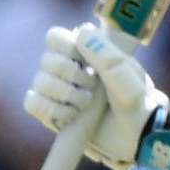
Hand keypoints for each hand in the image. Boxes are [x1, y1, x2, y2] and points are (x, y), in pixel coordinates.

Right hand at [25, 21, 165, 169]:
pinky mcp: (51, 112)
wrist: (135, 136)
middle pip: (46, 60)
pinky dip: (51, 109)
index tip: (85, 60)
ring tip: (86, 105)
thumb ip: (107, 56)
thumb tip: (82, 32)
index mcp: (85, 52)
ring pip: (39, 81)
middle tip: (92, 87)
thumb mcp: (128, 78)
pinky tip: (71, 116)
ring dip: (65, 95)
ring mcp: (57, 91)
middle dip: (71, 76)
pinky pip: (32, 103)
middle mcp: (67, 69)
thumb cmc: (136, 103)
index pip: (55, 37)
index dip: (65, 47)